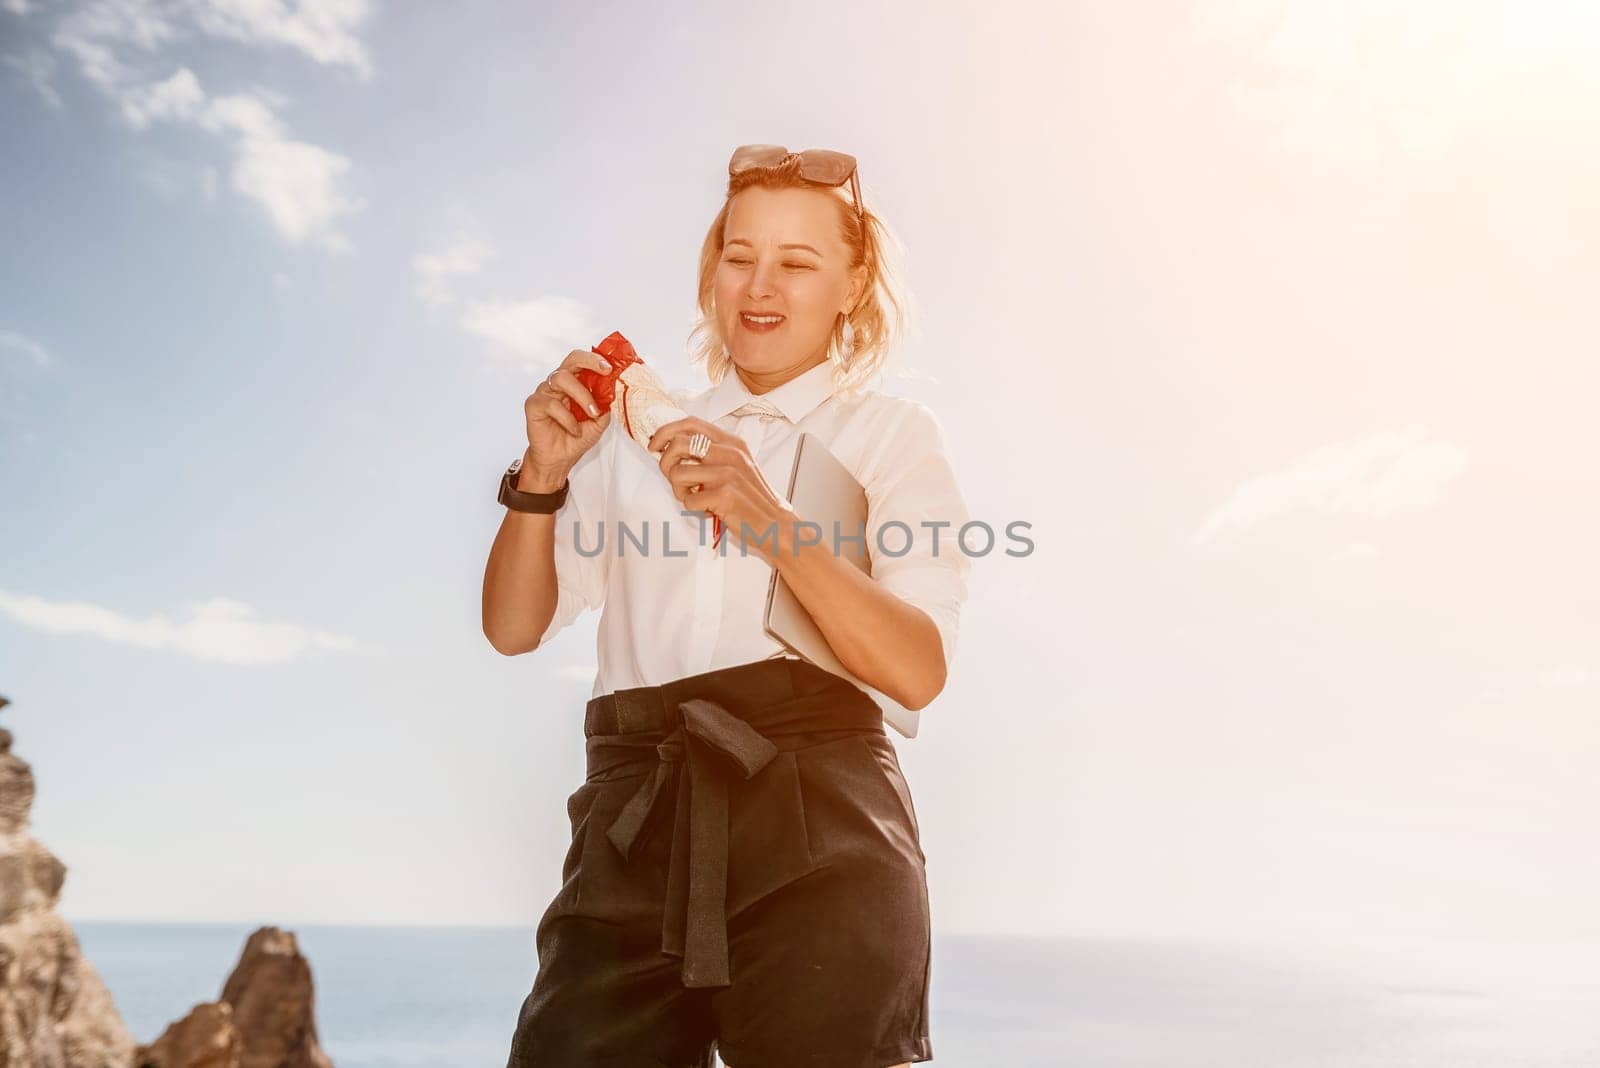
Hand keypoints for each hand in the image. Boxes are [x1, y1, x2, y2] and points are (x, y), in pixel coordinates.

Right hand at [522, 348, 613, 488]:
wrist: (559, 459)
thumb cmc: (576, 437)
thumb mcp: (599, 421)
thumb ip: (606, 404)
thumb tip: (615, 389)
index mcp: (574, 382)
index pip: (583, 362)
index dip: (596, 360)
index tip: (611, 367)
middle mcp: (559, 383)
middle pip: (571, 359)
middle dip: (590, 362)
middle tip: (606, 371)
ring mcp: (544, 391)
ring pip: (562, 379)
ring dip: (582, 396)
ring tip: (592, 414)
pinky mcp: (533, 404)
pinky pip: (551, 404)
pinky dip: (567, 418)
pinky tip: (574, 430)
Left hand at [648, 416, 792, 560]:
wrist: (776, 524)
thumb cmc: (751, 497)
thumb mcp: (736, 465)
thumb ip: (711, 452)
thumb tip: (672, 446)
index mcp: (732, 442)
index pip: (690, 423)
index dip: (665, 431)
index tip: (654, 445)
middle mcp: (730, 453)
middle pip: (677, 444)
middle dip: (665, 463)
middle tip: (672, 477)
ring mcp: (727, 473)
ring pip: (677, 473)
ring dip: (680, 491)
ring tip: (696, 497)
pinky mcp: (724, 495)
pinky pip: (688, 500)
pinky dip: (693, 508)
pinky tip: (709, 510)